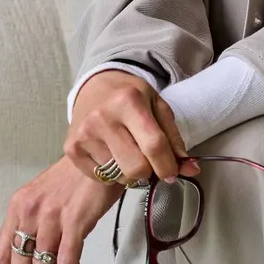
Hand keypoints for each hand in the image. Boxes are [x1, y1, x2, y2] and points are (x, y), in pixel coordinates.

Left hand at [0, 158, 120, 263]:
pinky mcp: (73, 221)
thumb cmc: (80, 175)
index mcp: (18, 206)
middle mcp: (28, 211)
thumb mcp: (46, 195)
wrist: (103, 152)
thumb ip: (37, 220)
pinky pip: (67, 262)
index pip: (2, 251)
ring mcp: (50, 216)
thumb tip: (40, 254)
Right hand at [64, 70, 198, 189]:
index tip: (172, 173)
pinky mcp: (72, 148)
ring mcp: (84, 134)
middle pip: (136, 168)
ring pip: (119, 176)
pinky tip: (110, 153)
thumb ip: (174, 139)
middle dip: (148, 171)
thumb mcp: (158, 107)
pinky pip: (101, 177)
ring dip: (129, 171)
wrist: (95, 87)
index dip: (168, 166)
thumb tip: (191, 169)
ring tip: (127, 152)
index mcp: (128, 101)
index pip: (154, 145)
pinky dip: (111, 172)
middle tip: (148, 161)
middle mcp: (102, 117)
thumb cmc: (131, 97)